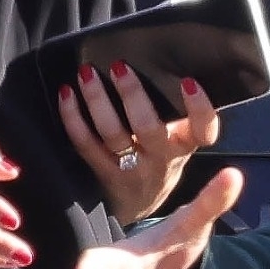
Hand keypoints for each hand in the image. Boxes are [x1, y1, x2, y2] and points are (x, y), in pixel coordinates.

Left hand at [56, 63, 222, 222]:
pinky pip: (85, 144)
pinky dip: (72, 117)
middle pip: (148, 128)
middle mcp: (159, 160)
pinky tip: (66, 93)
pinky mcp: (103, 173)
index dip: (199, 109)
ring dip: (98, 100)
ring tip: (87, 73)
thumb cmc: (161, 157)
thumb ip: (179, 113)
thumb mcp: (180, 140)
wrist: (140, 204)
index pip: (202, 131)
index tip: (188, 82)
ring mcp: (130, 169)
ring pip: (113, 134)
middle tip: (119, 66)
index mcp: (183, 146)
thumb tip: (170, 64)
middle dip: (133, 95)